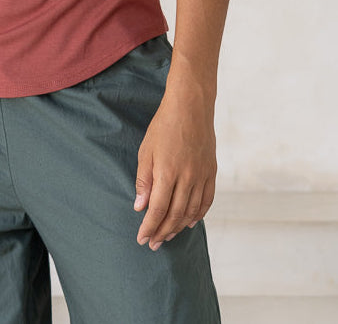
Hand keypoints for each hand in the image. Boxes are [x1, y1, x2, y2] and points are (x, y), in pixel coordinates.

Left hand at [134, 89, 216, 250]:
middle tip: (153, 243)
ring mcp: (202, 175)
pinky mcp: (211, 171)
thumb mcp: (146, 150)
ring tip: (168, 236)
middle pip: (175, 214)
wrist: (191, 106)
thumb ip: (144, 179)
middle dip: (162, 232)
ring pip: (191, 211)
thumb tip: (140, 207)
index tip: (142, 239)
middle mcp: (187, 177)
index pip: (157, 209)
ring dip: (179, 227)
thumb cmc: (164, 126)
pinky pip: (207, 200)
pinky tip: (190, 222)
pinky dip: (199, 214)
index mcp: (167, 172)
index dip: (149, 227)